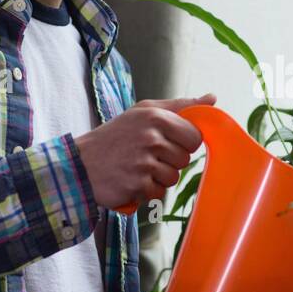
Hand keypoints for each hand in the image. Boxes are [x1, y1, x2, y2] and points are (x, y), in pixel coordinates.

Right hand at [72, 93, 215, 208]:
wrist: (80, 163)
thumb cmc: (117, 137)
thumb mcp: (144, 112)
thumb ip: (180, 106)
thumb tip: (212, 99)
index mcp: (155, 116)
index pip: (194, 136)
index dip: (183, 143)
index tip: (165, 142)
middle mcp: (150, 137)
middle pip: (185, 159)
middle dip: (169, 161)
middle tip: (145, 156)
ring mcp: (143, 162)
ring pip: (173, 177)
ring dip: (158, 177)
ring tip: (137, 168)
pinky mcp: (137, 184)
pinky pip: (158, 192)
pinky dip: (146, 191)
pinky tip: (130, 180)